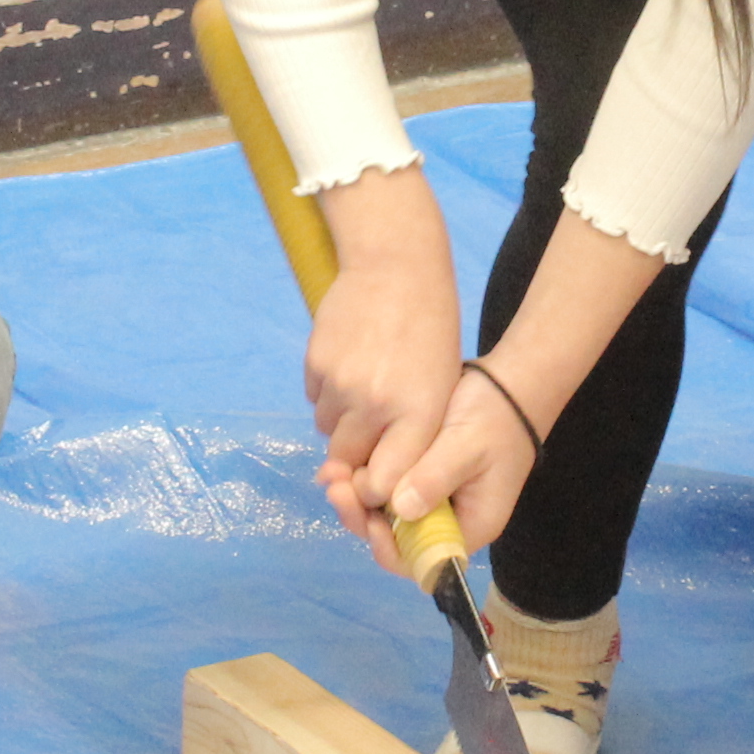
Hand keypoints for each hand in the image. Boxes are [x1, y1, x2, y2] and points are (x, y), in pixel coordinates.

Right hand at [303, 170, 463, 544]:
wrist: (396, 265)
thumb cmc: (432, 329)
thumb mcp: (439, 386)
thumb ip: (414, 434)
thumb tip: (379, 479)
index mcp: (419, 414)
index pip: (383, 484)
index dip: (377, 488)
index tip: (379, 478)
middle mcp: (376, 406)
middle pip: (347, 462)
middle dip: (355, 457)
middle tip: (370, 429)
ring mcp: (341, 385)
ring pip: (326, 431)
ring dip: (340, 422)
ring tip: (364, 386)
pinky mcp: (315, 364)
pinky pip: (315, 400)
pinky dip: (328, 394)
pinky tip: (349, 364)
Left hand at [355, 367, 542, 574]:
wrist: (508, 386)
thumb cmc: (494, 418)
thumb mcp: (466, 447)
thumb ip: (433, 479)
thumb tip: (400, 509)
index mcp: (468, 527)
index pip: (422, 560)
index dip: (388, 547)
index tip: (367, 517)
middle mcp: (446, 523)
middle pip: (395, 539)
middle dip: (362, 516)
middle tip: (335, 486)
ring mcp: (431, 502)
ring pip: (385, 515)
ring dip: (357, 498)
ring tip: (332, 472)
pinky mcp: (417, 480)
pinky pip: (386, 491)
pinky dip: (364, 481)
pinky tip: (342, 464)